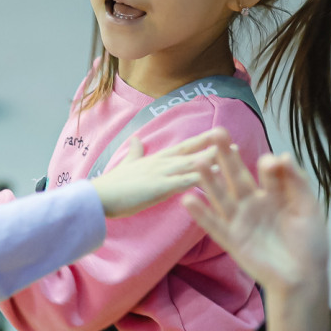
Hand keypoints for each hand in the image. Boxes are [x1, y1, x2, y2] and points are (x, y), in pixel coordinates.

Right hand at [90, 129, 228, 217]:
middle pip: (192, 151)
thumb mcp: (128, 164)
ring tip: (232, 153)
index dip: (201, 140)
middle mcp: (162, 162)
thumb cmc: (113, 184)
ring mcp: (161, 173)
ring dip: (212, 157)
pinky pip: (183, 181)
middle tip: (232, 139)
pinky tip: (213, 175)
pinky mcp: (159, 187)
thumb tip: (136, 139)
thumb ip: (136, 152)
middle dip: (212, 145)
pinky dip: (199, 176)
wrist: (99, 196)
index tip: (217, 134)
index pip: (183, 147)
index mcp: (156, 159)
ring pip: (192, 163)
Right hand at [184, 148, 329, 294]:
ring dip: (209, 180)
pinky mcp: (233, 240)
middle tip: (216, 133)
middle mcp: (254, 204)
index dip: (268, 165)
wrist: (304, 278)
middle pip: (237, 176)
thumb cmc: (310, 244)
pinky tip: (188, 199)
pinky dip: (201, 214)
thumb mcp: (309, 209)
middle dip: (227, 156)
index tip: (270, 162)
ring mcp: (242, 221)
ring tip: (198, 161)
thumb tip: (283, 154)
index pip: (268, 173)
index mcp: (275, 195)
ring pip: (222, 196)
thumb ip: (297, 183)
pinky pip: (214, 225)